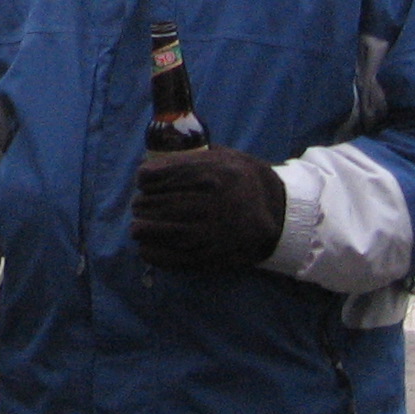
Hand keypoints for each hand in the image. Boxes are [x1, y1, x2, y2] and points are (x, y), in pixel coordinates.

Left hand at [131, 145, 285, 271]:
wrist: (277, 211)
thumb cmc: (240, 178)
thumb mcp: (220, 156)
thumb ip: (187, 159)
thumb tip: (146, 168)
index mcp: (211, 172)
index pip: (160, 176)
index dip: (145, 179)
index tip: (143, 181)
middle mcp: (212, 201)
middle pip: (159, 204)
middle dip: (142, 205)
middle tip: (139, 206)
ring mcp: (214, 230)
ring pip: (165, 232)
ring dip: (144, 230)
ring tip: (138, 227)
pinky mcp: (216, 254)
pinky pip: (177, 257)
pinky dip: (156, 254)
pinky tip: (146, 249)